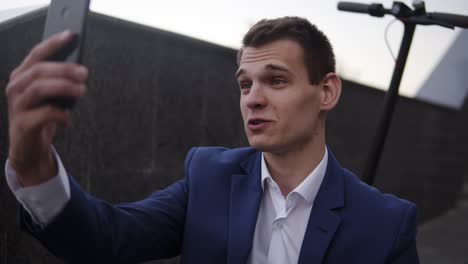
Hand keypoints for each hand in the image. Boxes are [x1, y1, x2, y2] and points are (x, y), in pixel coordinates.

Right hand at [6, 30, 87, 186]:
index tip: (71, 36)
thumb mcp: (51, 96)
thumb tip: (80, 69)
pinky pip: (43, 114)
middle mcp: (16, 88)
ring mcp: (17, 106)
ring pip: (39, 89)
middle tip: (84, 73)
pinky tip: (68, 118)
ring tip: (81, 91)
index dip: (53, 43)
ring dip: (64, 87)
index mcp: (23, 76)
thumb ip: (59, 81)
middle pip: (40, 71)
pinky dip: (60, 114)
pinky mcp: (22, 124)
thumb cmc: (42, 117)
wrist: (30, 147)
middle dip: (64, 69)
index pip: (36, 54)